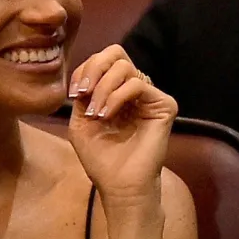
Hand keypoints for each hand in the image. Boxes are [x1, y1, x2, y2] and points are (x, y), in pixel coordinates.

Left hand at [67, 46, 175, 204]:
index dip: (84, 70)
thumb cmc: (101, 158)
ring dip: (103, 88)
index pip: (102, 61)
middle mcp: (135, 90)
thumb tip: (86, 74)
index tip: (74, 94)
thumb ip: (83, 94)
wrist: (120, 185)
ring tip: (96, 113)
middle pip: (116, 53)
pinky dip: (117, 96)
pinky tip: (108, 115)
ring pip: (125, 67)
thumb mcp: (80, 121)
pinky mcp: (164, 105)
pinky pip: (137, 84)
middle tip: (84, 92)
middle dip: (94, 68)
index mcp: (116, 91)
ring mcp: (150, 96)